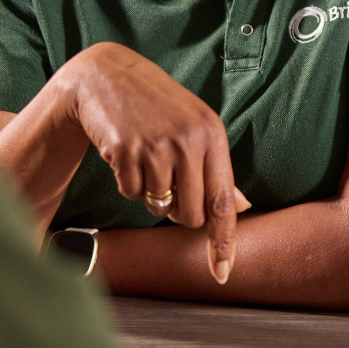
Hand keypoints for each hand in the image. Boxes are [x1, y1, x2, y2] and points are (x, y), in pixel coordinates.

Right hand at [54, 42, 248, 283]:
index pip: (222, 200)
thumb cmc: (155, 102)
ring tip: (145, 156)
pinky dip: (127, 182)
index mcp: (211, 132)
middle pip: (191, 215)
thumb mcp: (193, 124)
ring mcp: (155, 145)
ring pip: (159, 208)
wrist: (106, 75)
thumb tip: (242, 206)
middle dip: (179, 210)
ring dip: (151, 193)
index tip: (222, 272)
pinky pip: (130, 194)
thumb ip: (215, 166)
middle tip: (167, 179)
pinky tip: (126, 152)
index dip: (223, 240)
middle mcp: (187, 140)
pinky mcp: (125, 151)